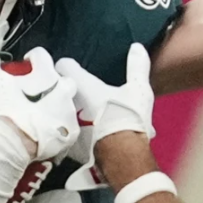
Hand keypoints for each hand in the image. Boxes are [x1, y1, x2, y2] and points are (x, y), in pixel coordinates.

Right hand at [0, 47, 79, 160]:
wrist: (14, 142)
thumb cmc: (6, 111)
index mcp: (46, 74)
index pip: (42, 55)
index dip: (33, 57)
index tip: (28, 62)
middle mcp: (63, 90)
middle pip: (63, 79)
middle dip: (53, 82)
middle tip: (39, 90)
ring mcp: (69, 112)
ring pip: (66, 104)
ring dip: (55, 106)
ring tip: (39, 114)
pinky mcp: (71, 132)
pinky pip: (67, 126)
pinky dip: (58, 126)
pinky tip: (46, 129)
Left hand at [57, 44, 154, 188]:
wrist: (122, 155)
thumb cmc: (128, 118)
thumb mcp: (138, 90)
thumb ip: (137, 67)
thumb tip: (137, 47)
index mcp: (84, 85)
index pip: (65, 65)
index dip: (70, 66)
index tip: (74, 68)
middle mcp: (71, 102)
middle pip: (64, 91)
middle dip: (71, 91)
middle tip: (85, 94)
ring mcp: (69, 124)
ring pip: (66, 113)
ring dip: (73, 113)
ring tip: (89, 117)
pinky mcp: (71, 145)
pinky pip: (72, 135)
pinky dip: (79, 134)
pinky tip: (93, 137)